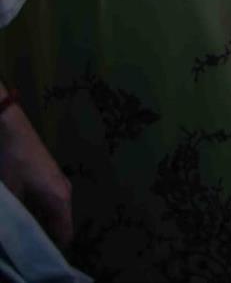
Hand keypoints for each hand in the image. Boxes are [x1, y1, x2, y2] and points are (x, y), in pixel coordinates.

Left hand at [0, 104, 72, 245]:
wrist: (12, 128)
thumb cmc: (13, 161)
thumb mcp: (10, 194)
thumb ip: (15, 219)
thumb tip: (12, 237)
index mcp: (59, 199)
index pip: (64, 233)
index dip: (52, 248)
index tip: (36, 258)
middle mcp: (64, 192)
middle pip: (61, 224)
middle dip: (46, 237)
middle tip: (25, 246)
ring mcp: (59, 182)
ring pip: (55, 212)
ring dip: (42, 223)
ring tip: (23, 231)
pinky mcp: (51, 175)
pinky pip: (51, 202)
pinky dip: (41, 212)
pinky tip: (24, 213)